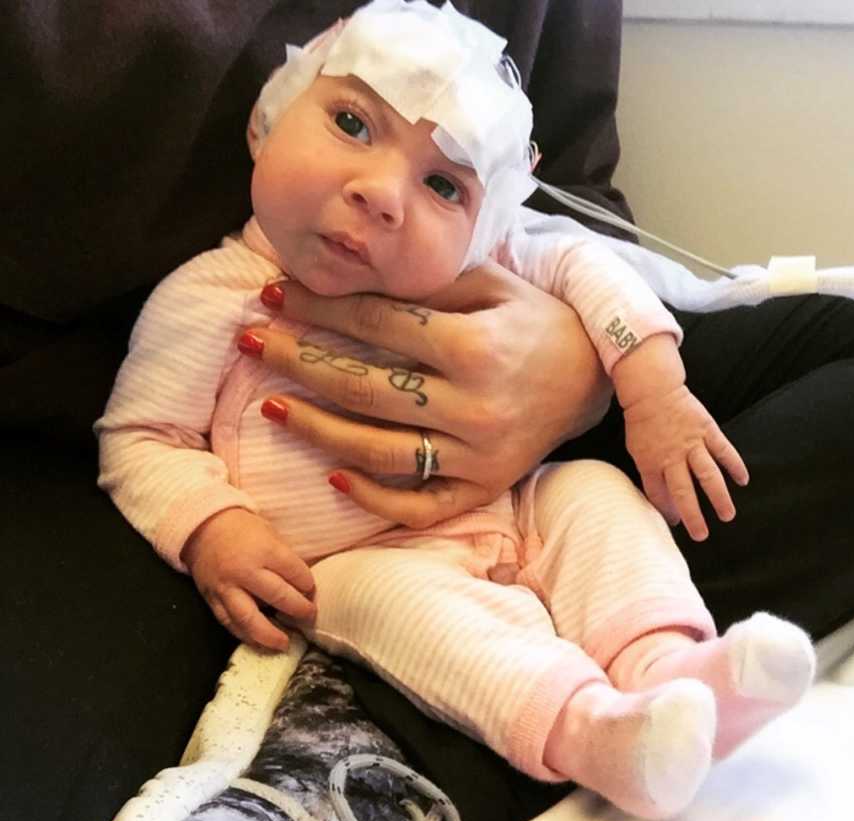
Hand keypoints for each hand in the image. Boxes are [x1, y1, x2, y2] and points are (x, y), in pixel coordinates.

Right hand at [182, 508, 315, 650]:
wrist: (204, 527)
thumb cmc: (243, 529)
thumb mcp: (270, 534)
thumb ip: (286, 559)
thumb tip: (304, 586)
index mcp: (264, 550)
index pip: (295, 572)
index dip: (308, 584)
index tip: (312, 590)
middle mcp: (244, 570)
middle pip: (278, 596)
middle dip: (298, 609)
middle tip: (310, 616)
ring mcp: (226, 587)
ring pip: (250, 618)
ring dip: (270, 635)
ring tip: (284, 643)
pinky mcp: (212, 599)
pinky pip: (229, 622)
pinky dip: (245, 635)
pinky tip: (259, 642)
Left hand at [241, 260, 610, 528]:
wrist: (594, 379)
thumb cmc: (539, 324)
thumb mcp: (496, 286)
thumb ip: (432, 283)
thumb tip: (356, 273)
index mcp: (475, 345)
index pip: (379, 323)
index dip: (320, 306)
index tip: (273, 294)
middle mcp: (474, 404)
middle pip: (367, 387)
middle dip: (298, 362)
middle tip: (249, 343)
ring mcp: (477, 454)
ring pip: (382, 450)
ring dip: (319, 430)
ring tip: (271, 407)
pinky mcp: (483, 487)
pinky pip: (420, 503)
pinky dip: (374, 496)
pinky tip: (331, 476)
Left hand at [614, 335, 748, 540]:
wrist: (652, 390)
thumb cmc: (642, 423)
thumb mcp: (637, 451)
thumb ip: (650, 475)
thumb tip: (662, 502)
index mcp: (650, 461)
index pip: (659, 494)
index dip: (667, 511)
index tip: (676, 524)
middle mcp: (672, 455)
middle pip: (683, 491)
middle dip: (692, 515)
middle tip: (701, 535)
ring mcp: (691, 443)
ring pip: (708, 475)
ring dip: (718, 497)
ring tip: (727, 516)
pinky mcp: (707, 429)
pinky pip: (724, 450)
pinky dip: (735, 465)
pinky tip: (743, 480)